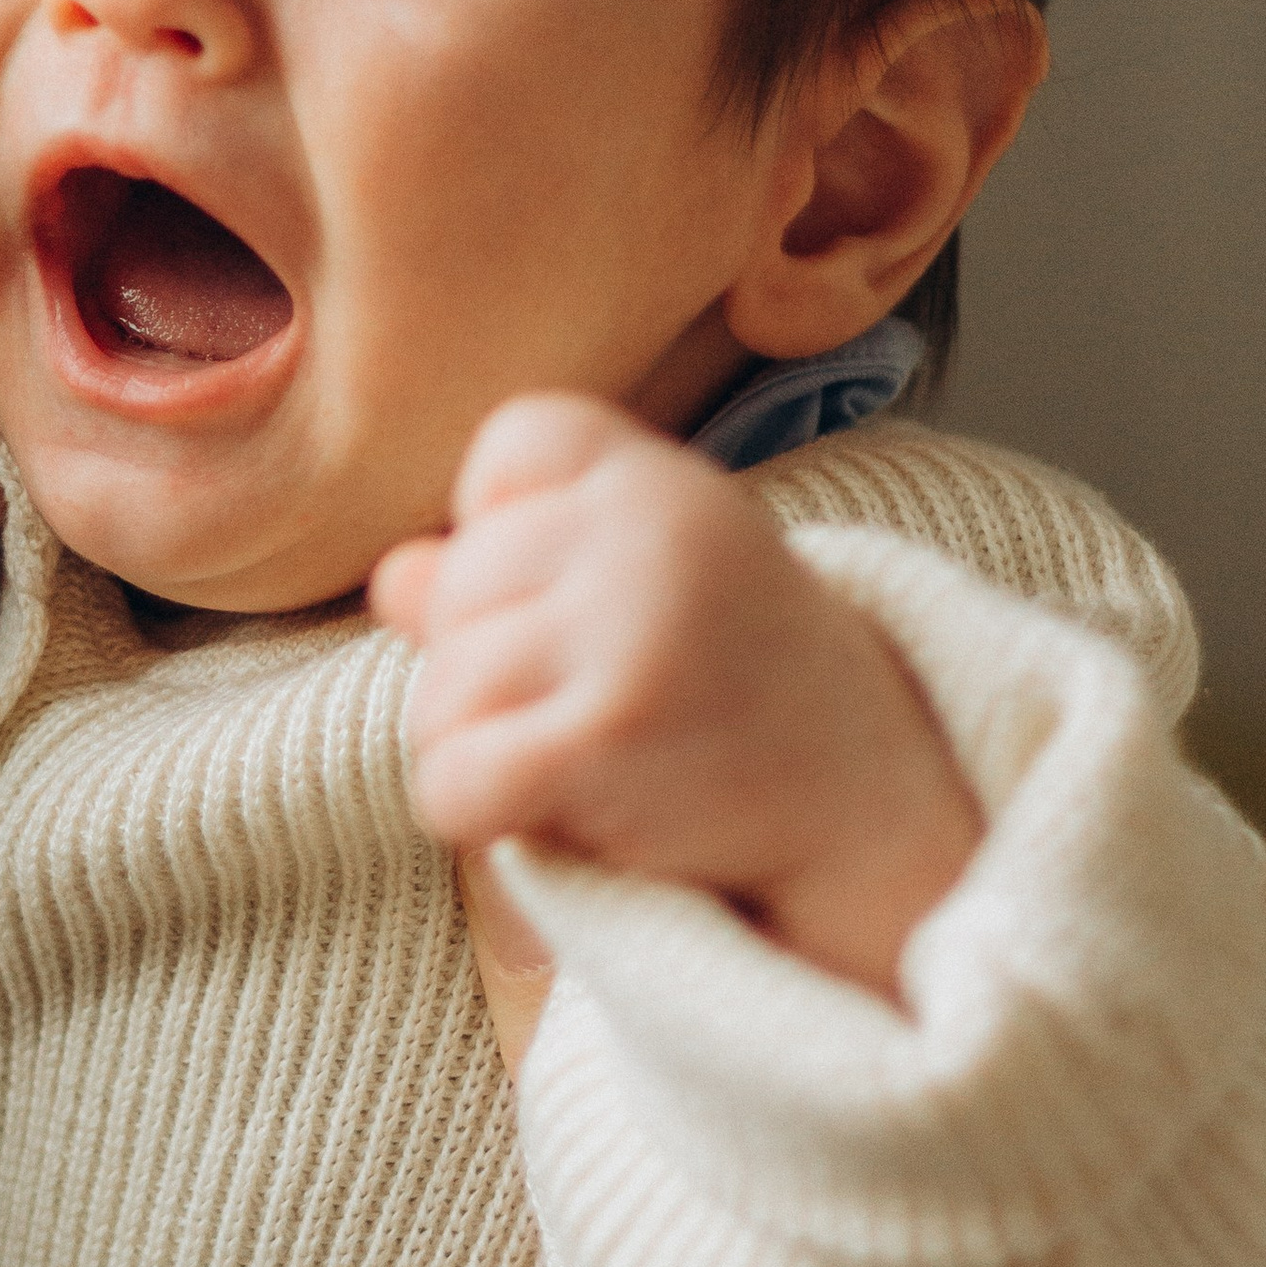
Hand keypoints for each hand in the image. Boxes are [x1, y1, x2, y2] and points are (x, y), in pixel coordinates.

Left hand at [373, 393, 981, 994]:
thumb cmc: (738, 684)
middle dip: (492, 666)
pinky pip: (451, 778)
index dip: (514, 529)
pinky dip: (475, 816)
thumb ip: (515, 569)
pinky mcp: (608, 734)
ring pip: (440, 691)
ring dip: (483, 748)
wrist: (872, 814)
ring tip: (586, 762)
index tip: (593, 596)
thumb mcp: (646, 591)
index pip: (508, 450)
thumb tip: (393, 578)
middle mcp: (645, 531)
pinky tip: (552, 817)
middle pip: (455, 587)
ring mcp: (629, 628)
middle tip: (595, 707)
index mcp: (659, 478)